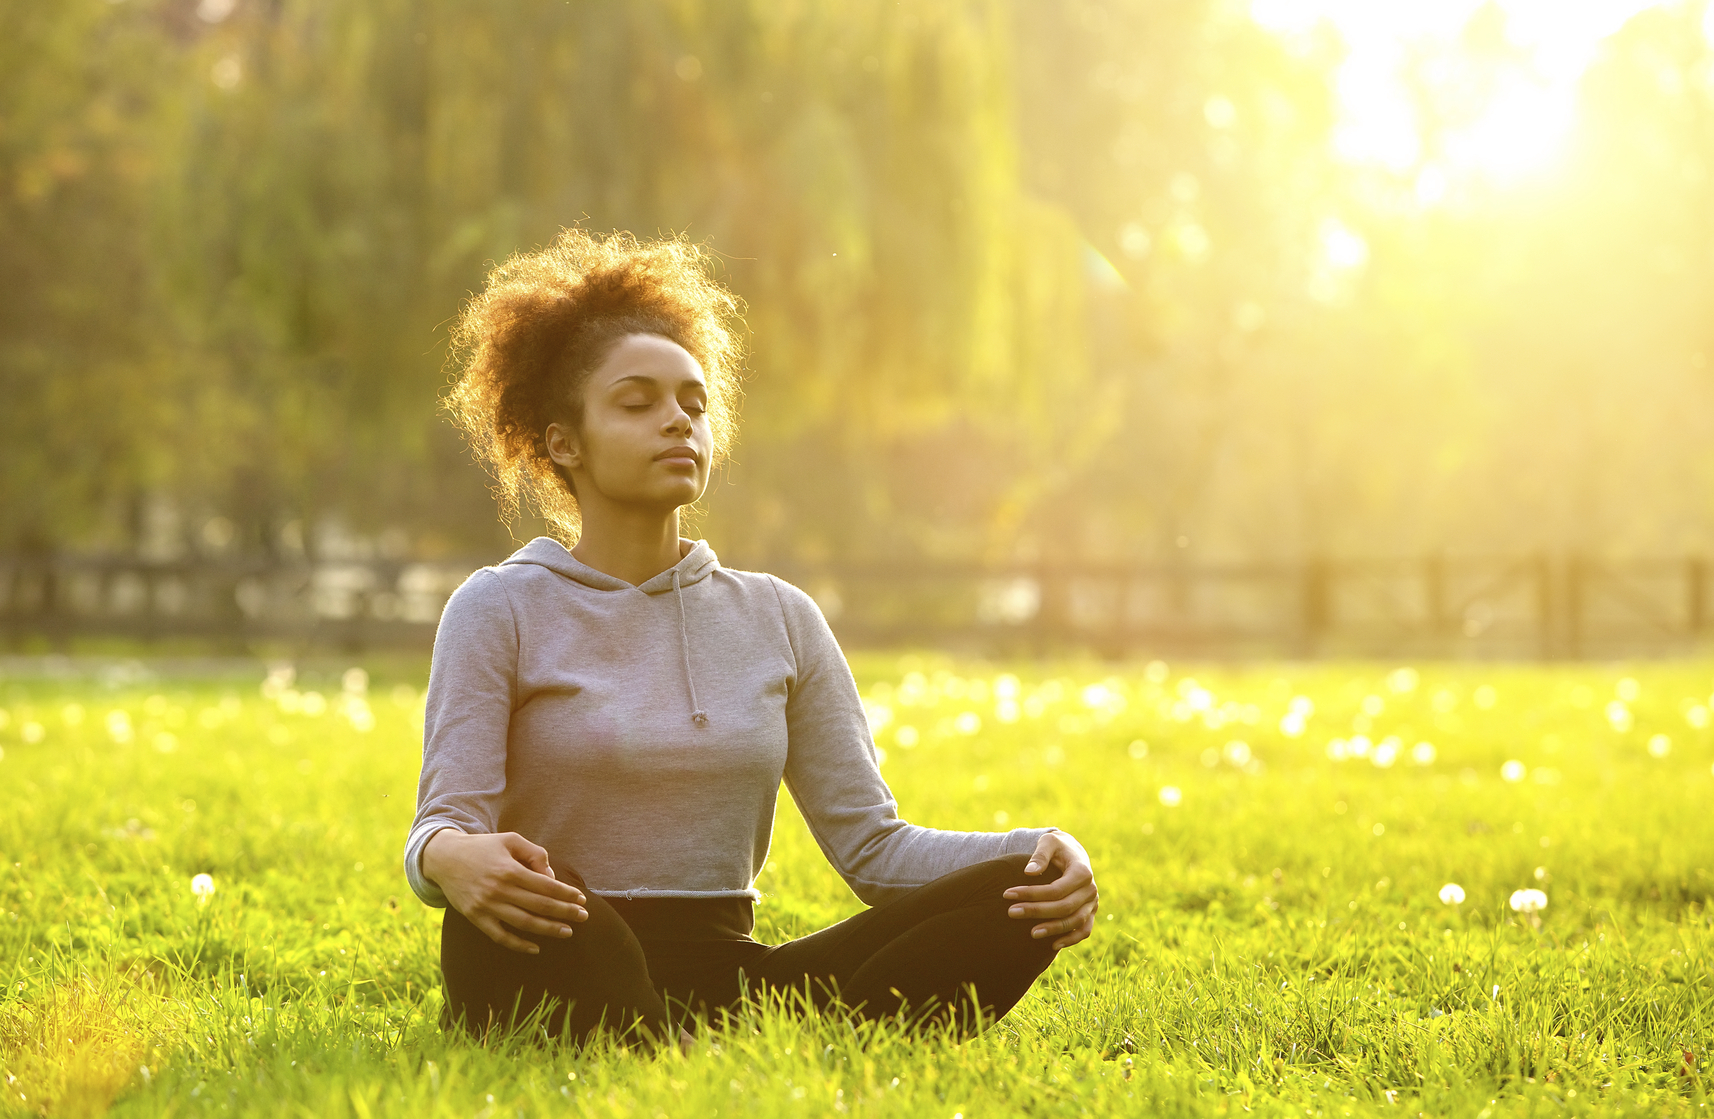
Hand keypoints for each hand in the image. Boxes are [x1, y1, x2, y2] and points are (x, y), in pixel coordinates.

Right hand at [421, 829, 587, 953]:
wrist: (445, 858)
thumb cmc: (483, 847)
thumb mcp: (510, 840)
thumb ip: (534, 854)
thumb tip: (550, 877)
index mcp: (510, 869)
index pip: (545, 886)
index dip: (566, 894)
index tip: (581, 899)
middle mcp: (499, 890)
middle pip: (539, 906)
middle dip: (565, 912)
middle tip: (584, 917)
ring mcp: (486, 906)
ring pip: (523, 923)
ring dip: (548, 929)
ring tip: (567, 932)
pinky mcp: (476, 918)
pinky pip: (500, 936)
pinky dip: (518, 945)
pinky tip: (535, 948)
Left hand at [1004, 831, 1098, 948]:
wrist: (1072, 853)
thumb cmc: (1057, 847)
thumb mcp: (1048, 842)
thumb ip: (1040, 855)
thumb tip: (1029, 871)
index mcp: (1082, 871)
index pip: (1056, 889)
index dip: (1032, 893)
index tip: (1007, 894)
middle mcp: (1090, 889)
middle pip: (1064, 906)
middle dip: (1037, 911)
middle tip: (1011, 912)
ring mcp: (1092, 903)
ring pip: (1075, 921)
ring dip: (1053, 929)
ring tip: (1031, 933)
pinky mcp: (1090, 912)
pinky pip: (1084, 930)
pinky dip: (1071, 939)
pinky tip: (1052, 945)